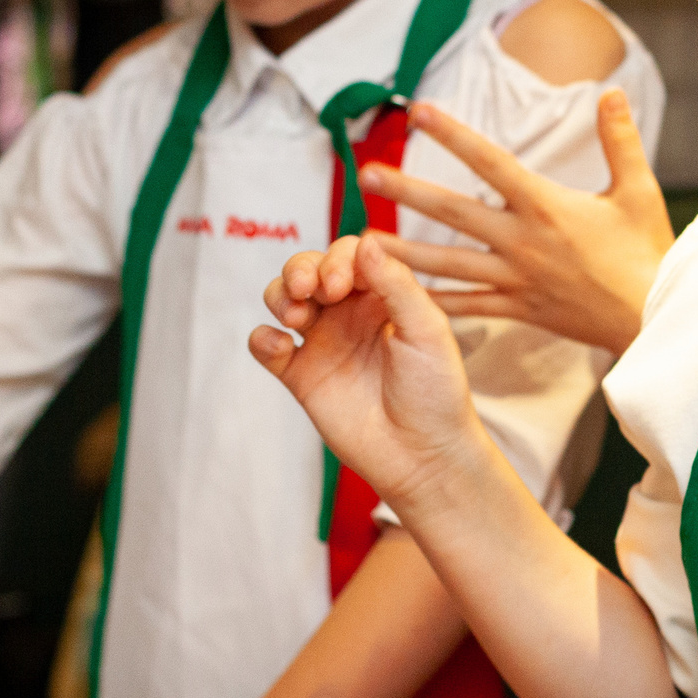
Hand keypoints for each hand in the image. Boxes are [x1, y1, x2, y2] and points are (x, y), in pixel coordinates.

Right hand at [251, 234, 492, 511]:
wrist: (423, 456)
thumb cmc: (436, 392)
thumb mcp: (426, 331)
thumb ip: (396, 285)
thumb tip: (366, 241)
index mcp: (383, 296)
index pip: (349, 254)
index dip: (337, 259)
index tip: (340, 286)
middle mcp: (349, 313)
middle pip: (309, 268)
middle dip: (300, 268)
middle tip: (310, 290)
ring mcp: (323, 343)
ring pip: (283, 299)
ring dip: (280, 295)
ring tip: (296, 317)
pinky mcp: (301, 376)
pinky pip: (267, 346)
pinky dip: (262, 338)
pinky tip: (278, 345)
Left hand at [359, 90, 671, 352]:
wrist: (652, 320)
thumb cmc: (646, 252)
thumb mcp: (638, 190)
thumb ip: (619, 140)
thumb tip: (611, 91)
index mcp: (547, 207)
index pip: (490, 163)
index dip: (454, 135)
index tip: (419, 111)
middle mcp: (523, 242)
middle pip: (455, 213)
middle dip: (408, 193)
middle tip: (366, 175)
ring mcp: (515, 279)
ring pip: (448, 265)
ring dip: (403, 253)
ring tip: (362, 243)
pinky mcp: (516, 309)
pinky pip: (465, 307)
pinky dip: (431, 302)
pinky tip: (397, 298)